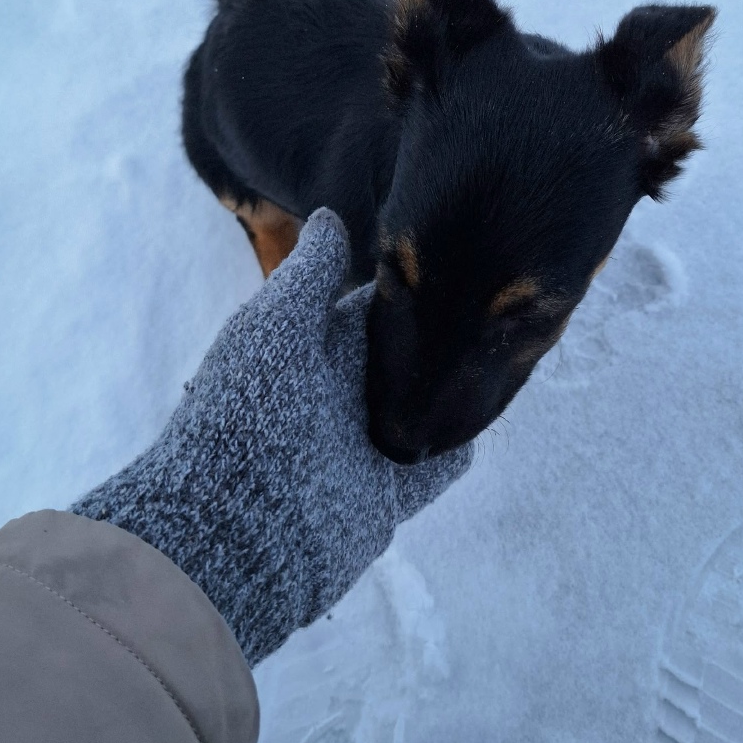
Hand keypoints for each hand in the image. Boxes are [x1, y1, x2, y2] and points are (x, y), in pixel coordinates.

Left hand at [72, 210, 471, 665]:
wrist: (235, 527)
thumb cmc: (246, 413)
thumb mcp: (272, 326)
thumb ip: (308, 273)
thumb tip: (333, 215)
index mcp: (314, 347)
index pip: (374, 306)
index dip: (411, 283)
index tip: (458, 254)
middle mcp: (343, 393)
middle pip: (407, 354)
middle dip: (444, 336)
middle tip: (502, 304)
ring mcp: (366, 445)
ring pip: (425, 407)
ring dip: (456, 390)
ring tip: (506, 357)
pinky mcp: (387, 495)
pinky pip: (434, 466)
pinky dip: (454, 449)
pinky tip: (481, 423)